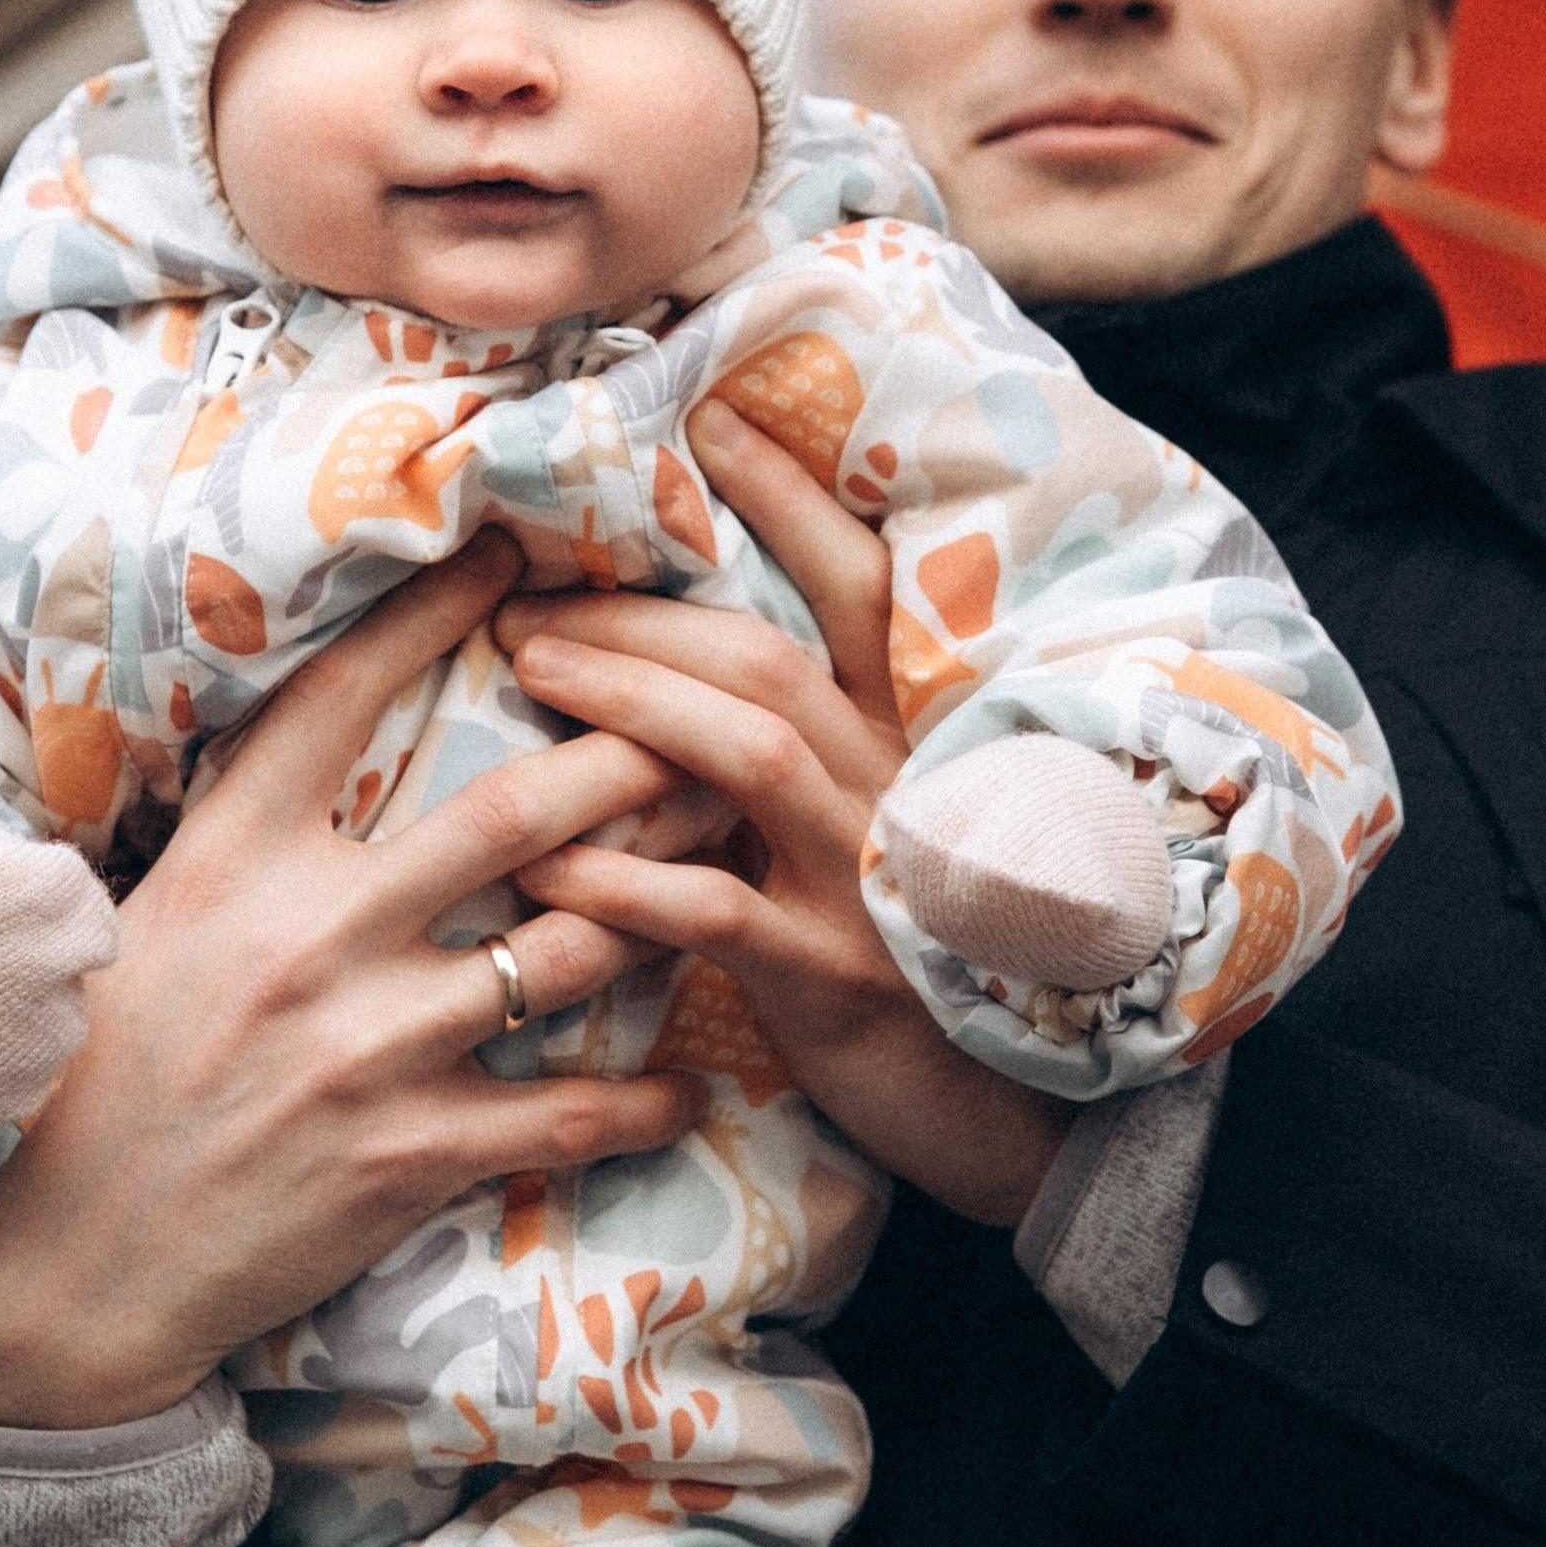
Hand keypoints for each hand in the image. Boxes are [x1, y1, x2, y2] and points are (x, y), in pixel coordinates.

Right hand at [0, 532, 704, 1426]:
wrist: (62, 1265)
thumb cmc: (102, 1080)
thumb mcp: (154, 919)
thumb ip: (250, 840)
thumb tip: (328, 745)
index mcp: (232, 856)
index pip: (344, 698)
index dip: (437, 611)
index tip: (515, 554)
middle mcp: (308, 934)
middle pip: (516, 812)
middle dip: (631, 755)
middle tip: (708, 715)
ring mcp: (367, 1047)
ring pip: (572, 948)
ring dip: (668, 899)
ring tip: (738, 860)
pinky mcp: (407, 1157)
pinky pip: (569, 1115)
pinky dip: (648, 1099)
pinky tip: (694, 1082)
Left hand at [494, 398, 1067, 1225]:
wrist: (1016, 1123)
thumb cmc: (922, 971)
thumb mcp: (877, 843)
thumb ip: (802, 765)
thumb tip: (676, 685)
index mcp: (914, 743)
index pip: (862, 592)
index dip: (794, 501)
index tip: (712, 423)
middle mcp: (900, 790)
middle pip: (771, 660)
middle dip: (644, 613)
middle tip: (530, 597)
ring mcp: (871, 881)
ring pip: (749, 754)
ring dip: (628, 703)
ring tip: (530, 671)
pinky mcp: (834, 978)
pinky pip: (715, 910)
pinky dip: (621, 877)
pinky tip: (544, 861)